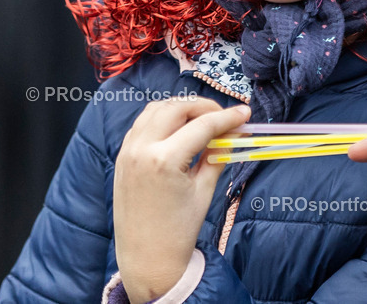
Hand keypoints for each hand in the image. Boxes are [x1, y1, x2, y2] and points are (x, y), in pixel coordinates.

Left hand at [114, 98, 249, 302]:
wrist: (147, 259)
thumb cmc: (178, 232)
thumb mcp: (204, 191)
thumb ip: (217, 157)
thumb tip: (232, 134)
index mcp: (164, 160)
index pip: (202, 126)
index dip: (227, 117)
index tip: (244, 114)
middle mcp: (141, 149)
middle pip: (176, 108)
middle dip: (203, 107)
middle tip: (223, 118)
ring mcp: (127, 152)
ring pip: (156, 110)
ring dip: (180, 108)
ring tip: (202, 121)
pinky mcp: (122, 157)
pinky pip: (142, 124)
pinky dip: (162, 119)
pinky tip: (178, 130)